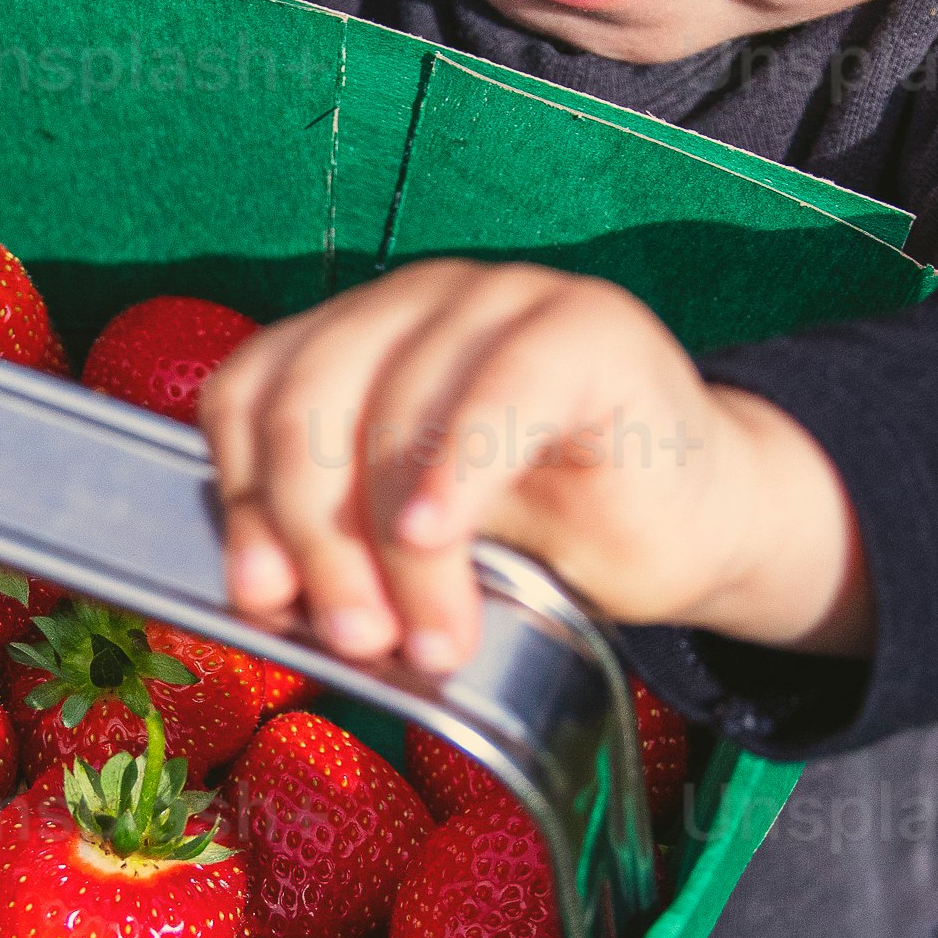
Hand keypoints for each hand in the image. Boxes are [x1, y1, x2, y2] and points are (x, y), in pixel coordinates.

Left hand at [195, 258, 874, 677]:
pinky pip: (498, 391)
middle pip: (307, 398)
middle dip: (313, 533)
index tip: (261, 599)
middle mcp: (416, 302)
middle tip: (350, 636)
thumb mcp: (418, 545)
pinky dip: (453, 471)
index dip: (239, 496)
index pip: (250, 392)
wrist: (697, 527)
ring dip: (397, 544)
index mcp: (355, 342)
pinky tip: (438, 536)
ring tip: (429, 637)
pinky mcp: (586, 324)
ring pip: (393, 406)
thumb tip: (259, 596)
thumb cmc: (553, 534)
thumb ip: (341, 545)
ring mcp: (501, 299)